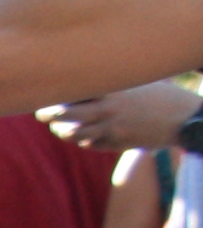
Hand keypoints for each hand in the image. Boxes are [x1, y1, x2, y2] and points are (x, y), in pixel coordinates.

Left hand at [49, 80, 199, 150]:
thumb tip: (84, 82)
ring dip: (64, 132)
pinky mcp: (118, 143)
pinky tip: (87, 137)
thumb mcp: (137, 84)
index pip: (74, 92)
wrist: (186, 118)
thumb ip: (112, 85)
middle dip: (48, 114)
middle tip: (40, 113)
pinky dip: (86, 141)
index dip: (56, 94)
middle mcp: (109, 109)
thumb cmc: (162, 96)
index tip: (43, 92)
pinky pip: (92, 144)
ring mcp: (113, 128)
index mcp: (113, 90)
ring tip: (59, 129)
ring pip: (74, 133)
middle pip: (66, 113)